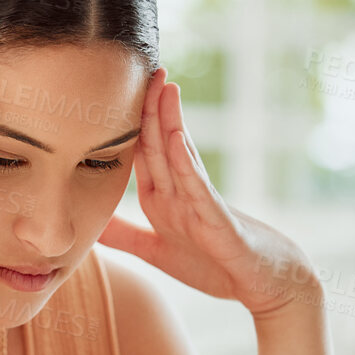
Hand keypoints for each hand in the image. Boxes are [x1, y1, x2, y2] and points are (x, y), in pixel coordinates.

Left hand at [97, 68, 318, 318]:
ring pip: (181, 155)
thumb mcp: (156, 251)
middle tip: (141, 69)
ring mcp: (201, 203)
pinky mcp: (219, 219)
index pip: (141, 154)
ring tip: (164, 86)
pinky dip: (187, 163)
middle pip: (160, 144)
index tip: (111, 93)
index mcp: (163, 199)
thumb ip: (124, 236)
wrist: (265, 285)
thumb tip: (89, 223)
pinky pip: (200, 187)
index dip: (127, 124)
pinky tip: (177, 138)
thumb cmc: (216, 266)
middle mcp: (181, 193)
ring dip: (171, 121)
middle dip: (150, 108)